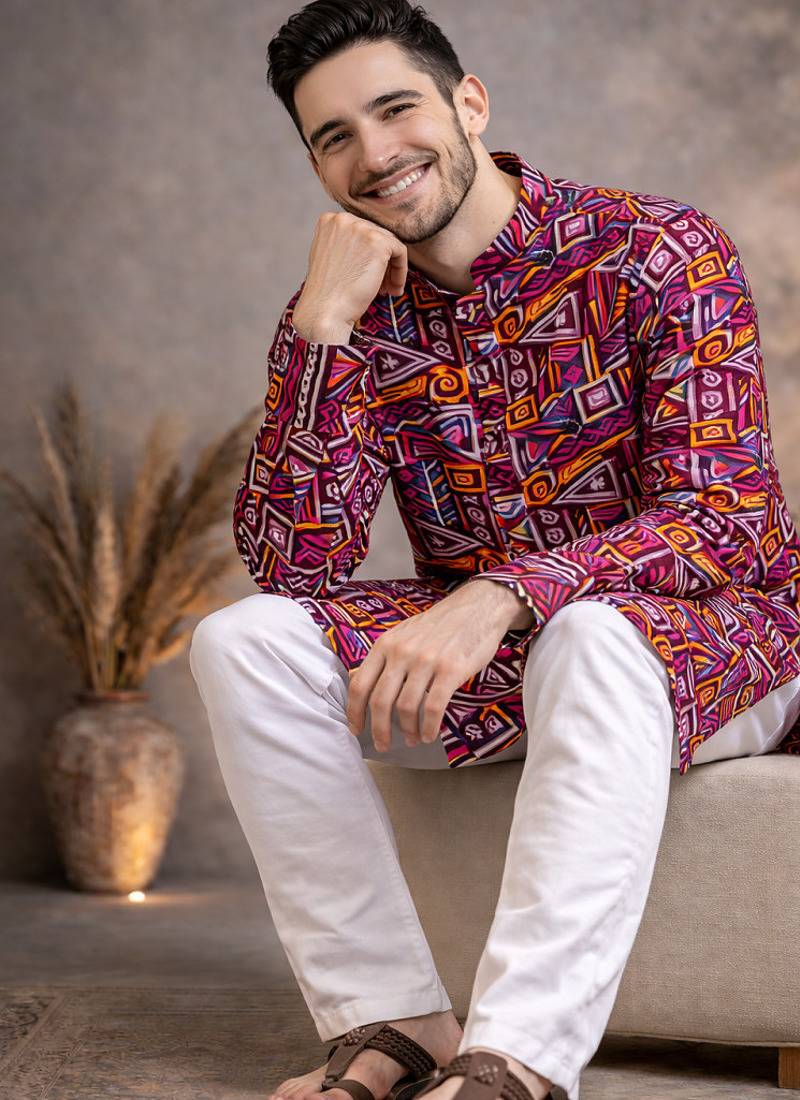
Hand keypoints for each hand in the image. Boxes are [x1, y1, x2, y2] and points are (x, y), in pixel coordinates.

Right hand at [292, 211, 407, 341]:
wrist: (324, 311)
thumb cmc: (327, 293)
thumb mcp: (331, 258)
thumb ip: (346, 244)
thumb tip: (371, 246)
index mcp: (329, 221)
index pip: (361, 231)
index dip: (369, 255)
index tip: (368, 275)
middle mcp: (343, 219)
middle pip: (376, 236)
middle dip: (382, 263)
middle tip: (382, 287)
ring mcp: (361, 228)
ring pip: (390, 245)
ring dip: (391, 269)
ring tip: (388, 290)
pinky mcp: (378, 242)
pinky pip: (400, 252)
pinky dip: (401, 271)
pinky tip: (394, 289)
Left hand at [346, 578, 532, 750]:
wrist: (476, 608)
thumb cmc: (438, 626)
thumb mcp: (403, 634)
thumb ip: (382, 657)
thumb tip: (356, 679)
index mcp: (385, 644)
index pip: (360, 684)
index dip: (354, 712)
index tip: (356, 730)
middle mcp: (402, 652)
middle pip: (380, 701)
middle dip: (379, 730)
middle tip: (384, 745)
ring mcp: (426, 661)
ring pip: (406, 708)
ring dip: (408, 731)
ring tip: (413, 739)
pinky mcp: (450, 670)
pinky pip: (433, 708)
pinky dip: (429, 727)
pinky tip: (430, 734)